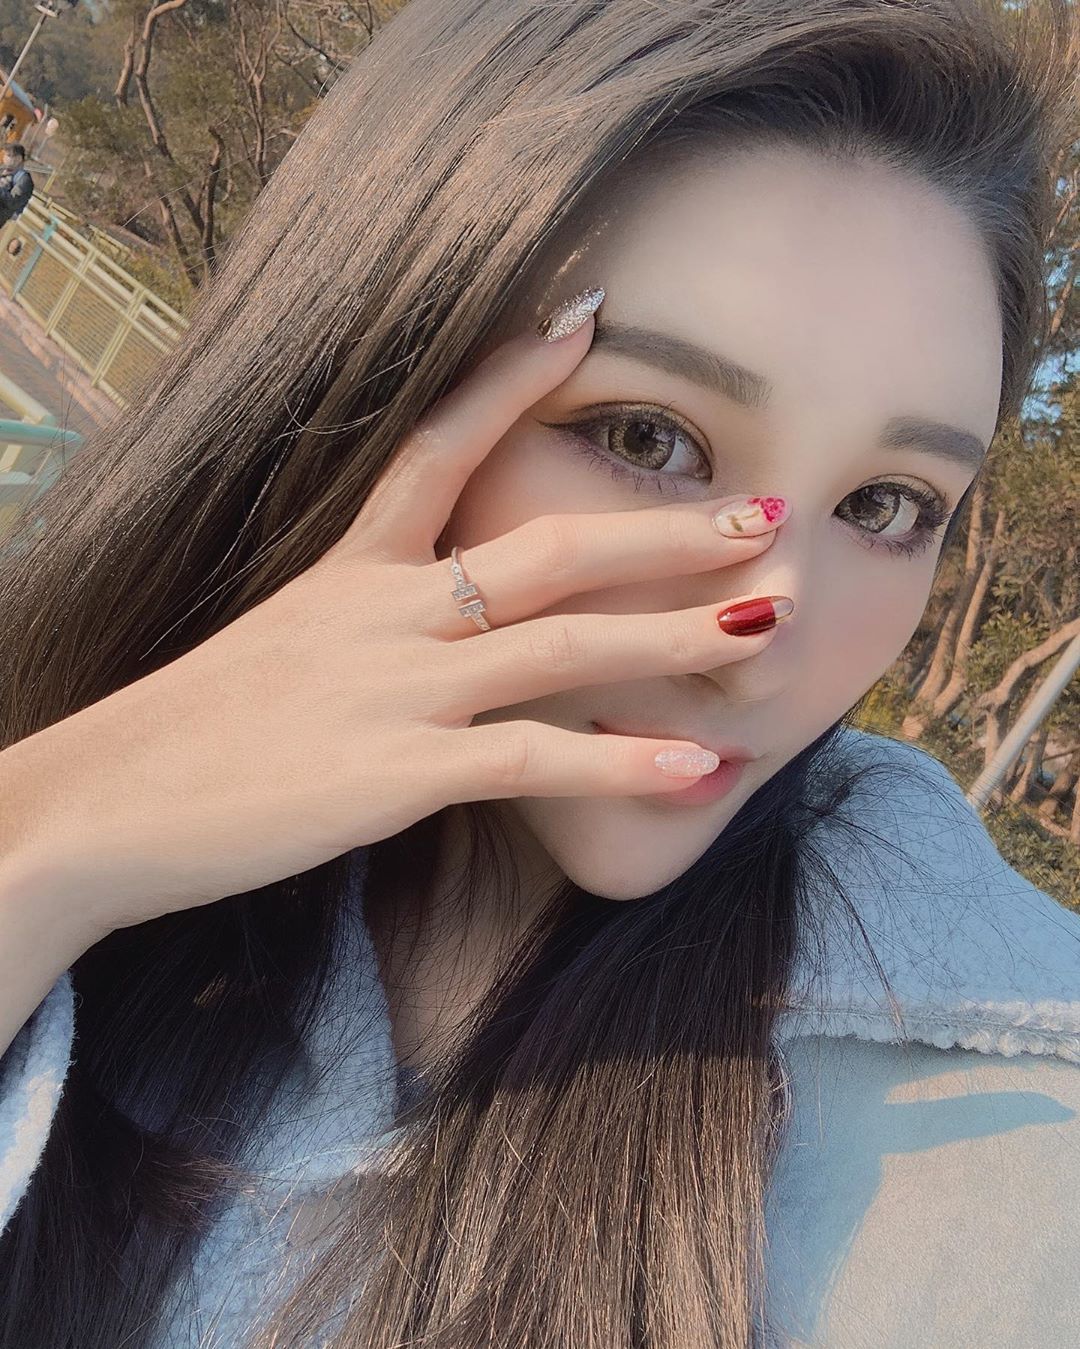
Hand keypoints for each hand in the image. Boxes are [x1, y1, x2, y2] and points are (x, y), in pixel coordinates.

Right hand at [0, 304, 788, 941]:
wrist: (95, 809)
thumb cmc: (187, 735)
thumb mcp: (276, 650)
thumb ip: (358, 632)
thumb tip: (426, 639)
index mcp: (347, 572)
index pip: (438, 444)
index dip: (512, 375)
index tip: (583, 316)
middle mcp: (382, 611)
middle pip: (547, 547)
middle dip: (662, 527)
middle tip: (764, 509)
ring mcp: (394, 688)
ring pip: (561, 643)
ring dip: (674, 632)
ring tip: (769, 624)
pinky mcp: (393, 773)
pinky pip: (532, 760)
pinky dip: (621, 762)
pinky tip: (701, 767)